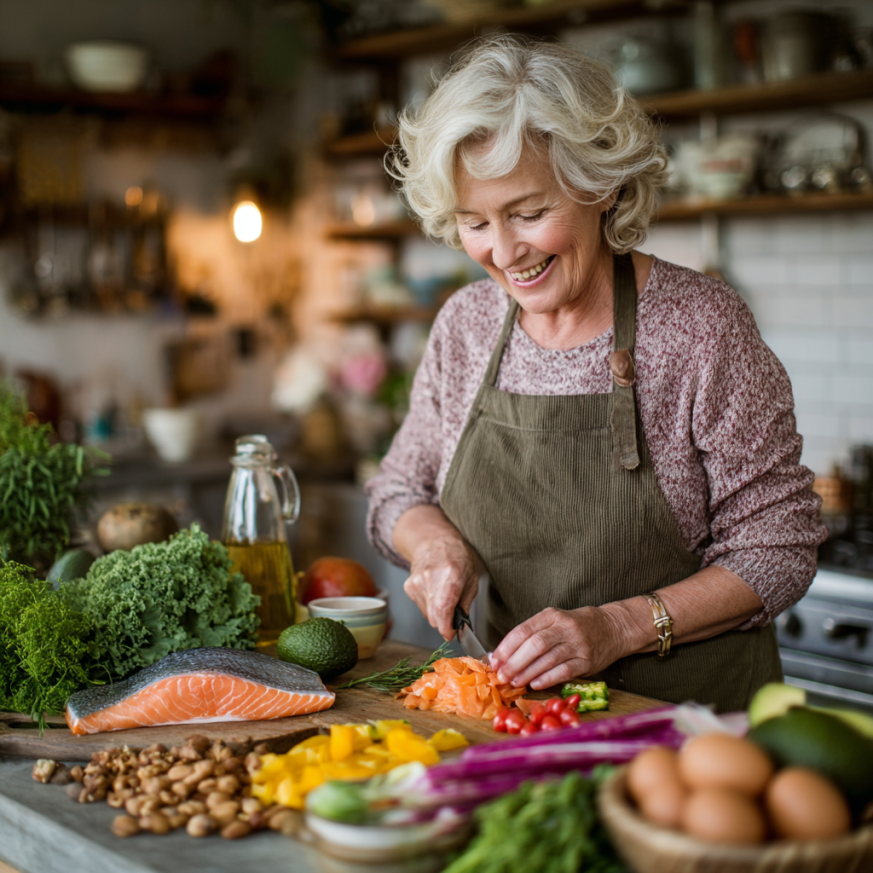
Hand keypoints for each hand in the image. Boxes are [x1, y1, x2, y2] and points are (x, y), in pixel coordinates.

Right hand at [403, 534, 482, 640]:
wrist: (436, 542)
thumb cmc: (458, 560)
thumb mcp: (471, 581)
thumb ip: (465, 607)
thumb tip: (460, 629)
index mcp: (450, 575)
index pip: (443, 609)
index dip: (446, 627)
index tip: (450, 634)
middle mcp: (430, 578)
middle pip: (434, 617)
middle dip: (444, 622)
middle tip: (453, 613)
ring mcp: (417, 582)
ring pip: (427, 615)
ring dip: (437, 613)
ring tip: (443, 596)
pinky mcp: (409, 586)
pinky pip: (420, 607)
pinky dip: (429, 606)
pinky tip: (433, 591)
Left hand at [491, 606, 627, 690]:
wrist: (612, 628)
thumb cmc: (576, 627)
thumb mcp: (554, 622)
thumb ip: (530, 636)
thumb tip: (501, 655)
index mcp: (551, 616)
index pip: (524, 630)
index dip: (506, 647)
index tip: (494, 660)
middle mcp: (564, 627)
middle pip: (535, 645)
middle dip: (515, 662)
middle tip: (502, 675)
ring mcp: (577, 644)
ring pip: (548, 659)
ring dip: (528, 673)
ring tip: (514, 682)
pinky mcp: (587, 661)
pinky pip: (564, 671)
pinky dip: (547, 679)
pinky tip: (535, 684)